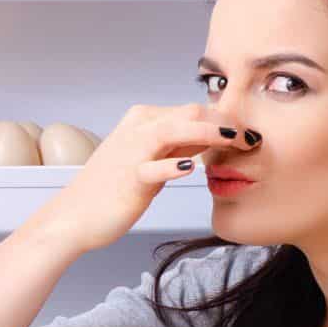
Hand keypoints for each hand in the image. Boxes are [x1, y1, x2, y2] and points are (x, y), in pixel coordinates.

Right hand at [25, 104, 228, 254]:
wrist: (74, 217)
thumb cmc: (110, 191)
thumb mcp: (148, 160)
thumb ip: (175, 147)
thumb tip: (208, 140)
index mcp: (143, 120)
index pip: (192, 109)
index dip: (224, 119)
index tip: (246, 133)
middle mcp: (138, 128)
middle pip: (191, 112)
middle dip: (227, 123)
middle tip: (253, 138)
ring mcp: (132, 151)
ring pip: (177, 129)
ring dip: (213, 134)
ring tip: (240, 143)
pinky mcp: (130, 178)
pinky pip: (155, 167)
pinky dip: (175, 165)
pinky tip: (194, 169)